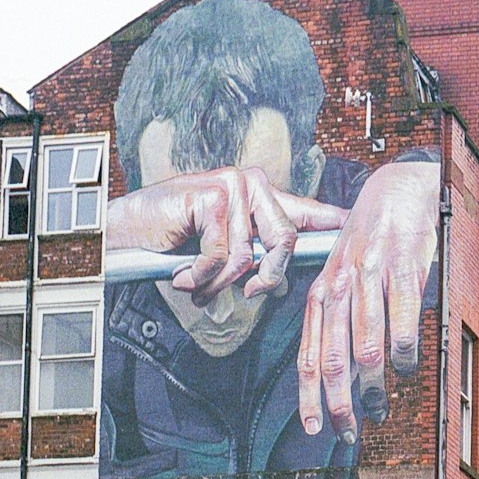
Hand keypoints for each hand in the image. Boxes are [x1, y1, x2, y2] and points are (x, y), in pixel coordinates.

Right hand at [106, 167, 347, 302]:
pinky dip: (202, 275)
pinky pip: (224, 255)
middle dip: (267, 279)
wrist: (122, 237)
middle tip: (248, 294)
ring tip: (196, 284)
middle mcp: (252, 185)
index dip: (333, 222)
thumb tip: (281, 283)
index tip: (357, 225)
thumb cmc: (171, 247)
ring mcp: (232, 185)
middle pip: (286, 242)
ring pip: (250, 255)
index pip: (305, 211)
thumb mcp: (222, 257)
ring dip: (220, 283)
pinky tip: (182, 274)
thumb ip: (254, 261)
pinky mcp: (212, 194)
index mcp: (260, 199)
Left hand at [297, 156, 438, 439]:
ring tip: (380, 409)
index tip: (314, 429)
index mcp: (321, 293)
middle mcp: (339, 288)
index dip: (309, 397)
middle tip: (348, 433)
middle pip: (331, 360)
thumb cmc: (370, 239)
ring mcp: (371, 279)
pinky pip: (404, 325)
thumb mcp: (342, 275)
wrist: (398, 189)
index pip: (306, 355)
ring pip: (366, 348)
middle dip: (338, 405)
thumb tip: (338, 371)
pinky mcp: (403, 271)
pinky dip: (405, 356)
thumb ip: (337, 318)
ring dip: (373, 387)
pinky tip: (407, 369)